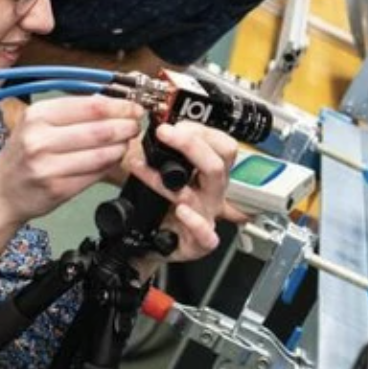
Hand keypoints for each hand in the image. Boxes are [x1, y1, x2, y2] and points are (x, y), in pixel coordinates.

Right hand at [0, 95, 145, 226]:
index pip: (91, 106)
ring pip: (102, 154)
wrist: (1, 192)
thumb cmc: (24, 154)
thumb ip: (73, 111)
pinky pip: (96, 173)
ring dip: (121, 147)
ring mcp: (48, 167)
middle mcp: (39, 140)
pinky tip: (112, 159)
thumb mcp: (38, 123)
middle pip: (100, 130)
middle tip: (135, 125)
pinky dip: (110, 164)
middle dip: (126, 126)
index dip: (120, 107)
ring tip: (126, 142)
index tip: (134, 107)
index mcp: (37, 115)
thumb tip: (113, 100)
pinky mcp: (58, 189)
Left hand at [127, 121, 236, 260]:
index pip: (224, 147)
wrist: (149, 243)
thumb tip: (157, 124)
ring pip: (198, 194)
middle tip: (164, 133)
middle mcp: (212, 194)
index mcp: (210, 174)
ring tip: (143, 167)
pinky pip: (205, 234)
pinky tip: (181, 210)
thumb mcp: (165, 172)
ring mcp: (207, 217)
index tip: (176, 125)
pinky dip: (194, 221)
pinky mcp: (199, 242)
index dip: (203, 132)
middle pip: (216, 166)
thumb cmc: (161, 206)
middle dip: (190, 145)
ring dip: (165, 179)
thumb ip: (165, 151)